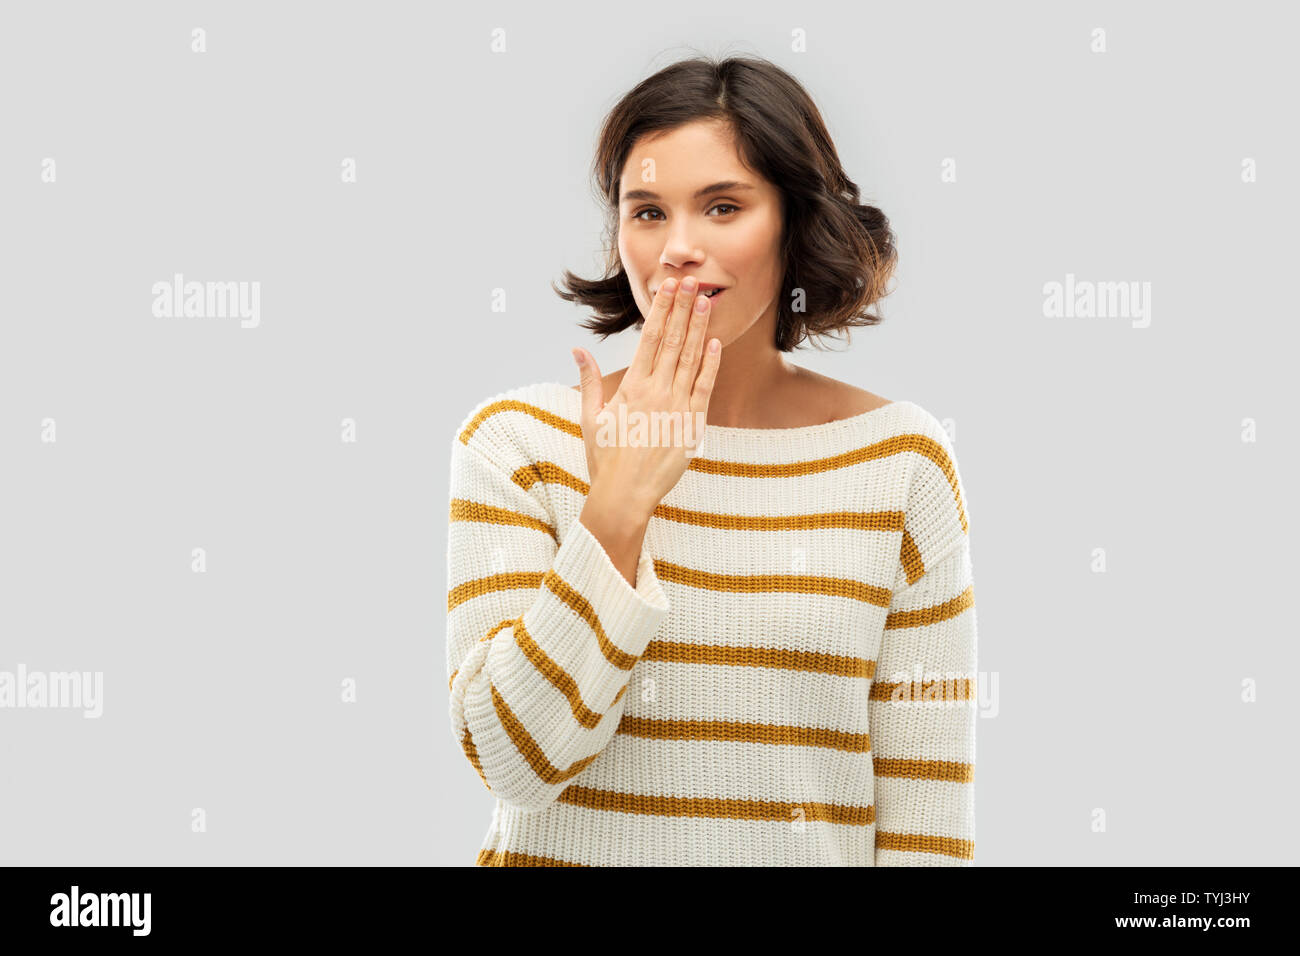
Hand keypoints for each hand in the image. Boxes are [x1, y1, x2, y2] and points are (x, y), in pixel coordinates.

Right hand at [571, 276, 721, 516]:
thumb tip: (578, 350)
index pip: (649, 338)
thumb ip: (589, 381)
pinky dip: (710, 365)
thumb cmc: (604, 460)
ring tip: (705, 301)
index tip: (669, 287)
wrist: (624, 496)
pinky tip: (715, 343)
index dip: (661, 309)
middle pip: (672, 341)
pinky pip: (704, 388)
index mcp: (631, 387)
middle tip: (692, 281)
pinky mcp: (691, 426)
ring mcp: (676, 407)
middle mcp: (655, 392)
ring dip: (698, 328)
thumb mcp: (590, 418)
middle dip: (683, 309)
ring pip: (690, 359)